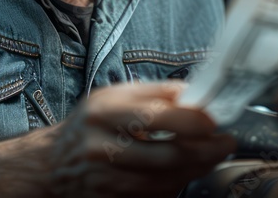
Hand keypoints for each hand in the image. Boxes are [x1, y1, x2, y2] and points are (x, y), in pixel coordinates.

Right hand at [41, 82, 236, 196]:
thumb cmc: (90, 124)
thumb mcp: (113, 97)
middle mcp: (100, 146)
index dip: (192, 120)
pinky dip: (176, 185)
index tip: (216, 120)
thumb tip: (195, 91)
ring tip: (212, 156)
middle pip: (165, 155)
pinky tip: (186, 172)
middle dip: (204, 151)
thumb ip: (155, 92)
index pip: (155, 116)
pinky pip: (153, 196)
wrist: (52, 164)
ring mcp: (105, 178)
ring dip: (195, 169)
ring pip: (163, 180)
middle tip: (226, 143)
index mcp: (103, 112)